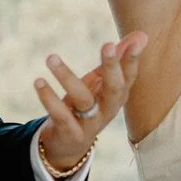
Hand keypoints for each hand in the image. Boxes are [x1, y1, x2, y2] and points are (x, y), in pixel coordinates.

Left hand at [37, 33, 148, 172]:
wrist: (69, 146)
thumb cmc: (89, 106)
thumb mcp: (102, 82)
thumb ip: (118, 58)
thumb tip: (141, 34)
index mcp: (117, 96)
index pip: (129, 76)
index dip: (133, 59)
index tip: (138, 39)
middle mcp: (108, 110)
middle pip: (115, 89)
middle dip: (112, 67)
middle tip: (108, 44)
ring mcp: (90, 123)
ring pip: (83, 100)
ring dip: (67, 77)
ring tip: (51, 57)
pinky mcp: (71, 134)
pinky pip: (61, 116)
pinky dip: (49, 99)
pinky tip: (39, 81)